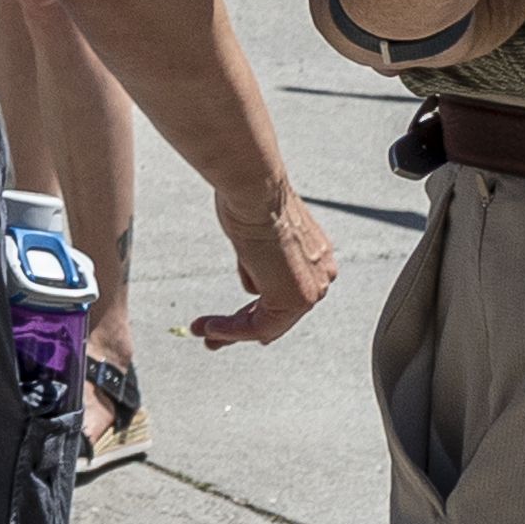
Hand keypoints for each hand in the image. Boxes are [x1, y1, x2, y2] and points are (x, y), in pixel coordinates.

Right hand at [195, 181, 343, 349]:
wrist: (254, 188)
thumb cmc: (251, 198)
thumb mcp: (257, 234)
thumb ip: (261, 260)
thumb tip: (253, 282)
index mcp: (317, 258)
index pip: (285, 293)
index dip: (256, 310)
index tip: (234, 321)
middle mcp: (320, 277)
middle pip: (278, 313)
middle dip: (242, 326)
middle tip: (215, 335)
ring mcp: (309, 291)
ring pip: (267, 324)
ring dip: (230, 330)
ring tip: (204, 331)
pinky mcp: (291, 300)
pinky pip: (258, 327)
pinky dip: (231, 330)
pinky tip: (210, 328)